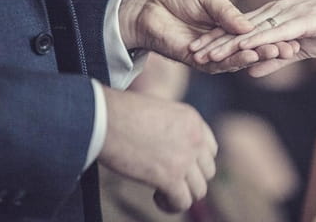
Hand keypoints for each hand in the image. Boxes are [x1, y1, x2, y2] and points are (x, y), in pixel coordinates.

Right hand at [99, 86, 216, 212]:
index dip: (195, 162)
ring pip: (199, 190)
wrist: (106, 118)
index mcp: (193, 119)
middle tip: (167, 179)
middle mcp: (195, 139)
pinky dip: (171, 205)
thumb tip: (167, 149)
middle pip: (207, 171)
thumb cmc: (120, 112)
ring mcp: (185, 158)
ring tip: (160, 189)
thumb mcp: (157, 111)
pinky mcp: (171, 177)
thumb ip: (170, 127)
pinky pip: (183, 202)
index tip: (177, 165)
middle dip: (190, 179)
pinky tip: (156, 196)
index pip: (210, 149)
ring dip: (181, 194)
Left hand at [118, 0, 296, 72]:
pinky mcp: (197, 62)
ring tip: (277, 52)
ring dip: (259, 56)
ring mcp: (210, 55)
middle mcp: (221, 43)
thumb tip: (249, 26)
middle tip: (294, 48)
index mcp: (226, 27)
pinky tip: (251, 54)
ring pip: (239, 59)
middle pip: (252, 48)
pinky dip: (236, 59)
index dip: (272, 36)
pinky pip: (220, 64)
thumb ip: (227, 11)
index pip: (254, 34)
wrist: (146, 7)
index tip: (295, 35)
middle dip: (272, 49)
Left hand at [190, 0, 315, 75]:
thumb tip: (251, 72)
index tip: (198, 52)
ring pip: (251, 31)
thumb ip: (276, 59)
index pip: (240, 31)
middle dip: (214, 41)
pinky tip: (241, 48)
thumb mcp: (300, 49)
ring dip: (228, 43)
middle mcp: (276, 12)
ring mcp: (287, 14)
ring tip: (206, 53)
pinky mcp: (302, 20)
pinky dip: (257, 40)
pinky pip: (275, 31)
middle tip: (191, 53)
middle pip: (239, 29)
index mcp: (274, 16)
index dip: (218, 41)